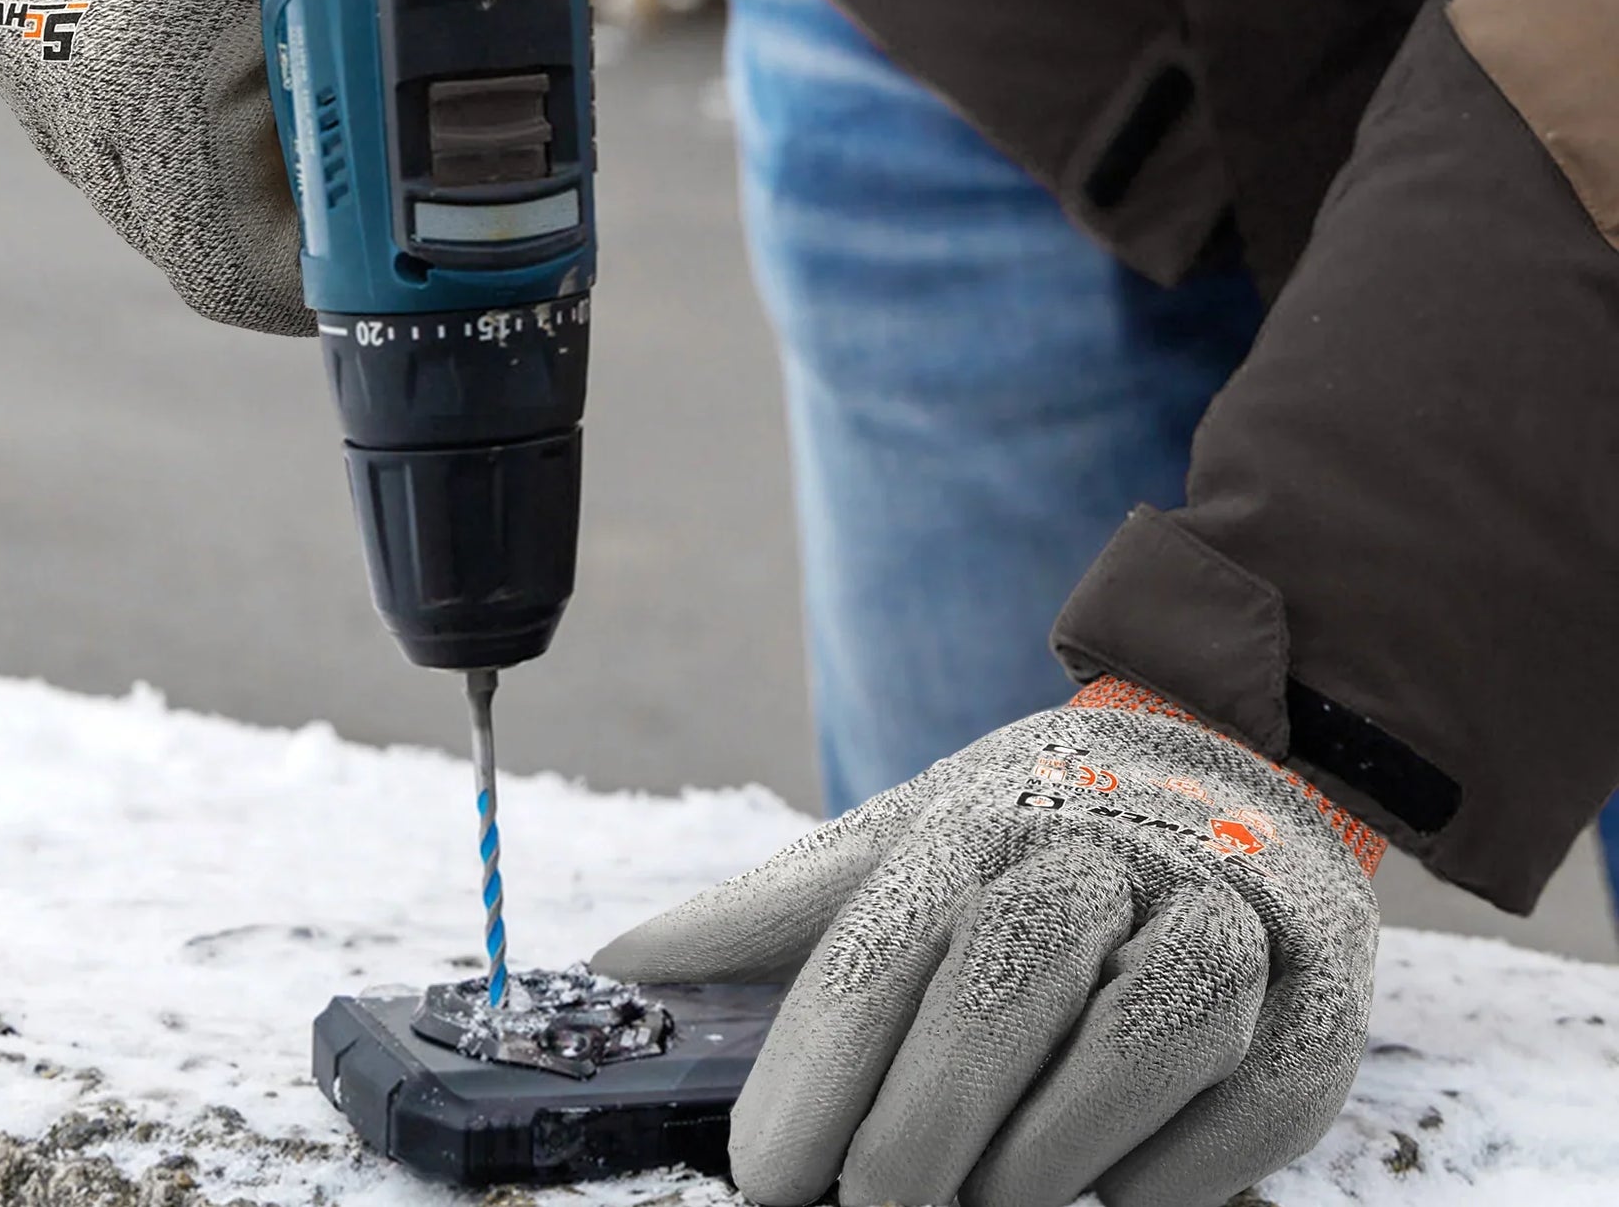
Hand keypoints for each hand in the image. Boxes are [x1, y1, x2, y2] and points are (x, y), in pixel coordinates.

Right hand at [0, 0, 475, 333]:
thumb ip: (423, 48)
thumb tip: (469, 161)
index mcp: (167, 52)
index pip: (236, 268)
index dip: (326, 289)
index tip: (389, 267)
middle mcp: (64, 60)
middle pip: (182, 238)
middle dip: (286, 228)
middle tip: (368, 191)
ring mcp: (13, 27)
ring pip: (132, 180)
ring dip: (225, 171)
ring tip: (307, 101)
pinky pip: (84, 105)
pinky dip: (167, 105)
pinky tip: (232, 41)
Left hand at [594, 680, 1382, 1206]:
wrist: (1215, 764)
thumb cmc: (1020, 836)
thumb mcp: (889, 851)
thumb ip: (767, 918)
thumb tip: (612, 970)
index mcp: (976, 816)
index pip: (883, 941)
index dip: (817, 1068)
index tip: (764, 1179)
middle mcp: (1097, 849)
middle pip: (1008, 977)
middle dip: (926, 1121)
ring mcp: (1219, 915)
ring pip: (1149, 1025)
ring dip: (1052, 1147)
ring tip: (983, 1204)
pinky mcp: (1315, 998)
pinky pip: (1252, 1096)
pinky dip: (1170, 1173)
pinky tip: (1104, 1192)